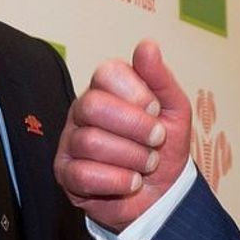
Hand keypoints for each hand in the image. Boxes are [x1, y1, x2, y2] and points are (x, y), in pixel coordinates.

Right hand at [54, 40, 191, 232]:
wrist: (161, 194)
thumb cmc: (163, 148)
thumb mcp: (173, 110)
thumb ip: (160, 78)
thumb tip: (147, 45)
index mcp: (106, 89)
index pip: (106, 73)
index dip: (136, 93)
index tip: (156, 111)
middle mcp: (83, 111)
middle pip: (93, 106)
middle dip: (134, 126)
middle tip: (156, 140)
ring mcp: (70, 142)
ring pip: (90, 142)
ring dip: (131, 157)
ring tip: (146, 165)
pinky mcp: (66, 174)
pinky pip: (83, 175)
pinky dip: (117, 181)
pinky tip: (132, 182)